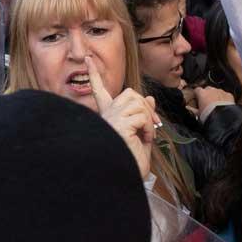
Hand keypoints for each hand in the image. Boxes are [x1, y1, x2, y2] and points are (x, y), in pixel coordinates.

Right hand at [89, 55, 158, 178]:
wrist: (121, 181)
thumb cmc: (130, 163)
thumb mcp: (141, 137)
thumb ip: (144, 117)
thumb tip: (149, 98)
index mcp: (107, 119)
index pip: (99, 92)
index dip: (94, 75)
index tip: (88, 60)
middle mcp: (105, 116)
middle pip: (130, 93)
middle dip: (145, 106)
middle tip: (153, 126)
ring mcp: (111, 119)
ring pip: (137, 101)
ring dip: (148, 119)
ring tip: (145, 137)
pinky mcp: (118, 124)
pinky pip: (142, 115)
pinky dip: (149, 127)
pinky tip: (144, 139)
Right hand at [193, 85, 234, 114]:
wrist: (222, 117)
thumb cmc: (208, 115)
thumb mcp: (198, 114)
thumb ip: (192, 109)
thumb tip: (187, 108)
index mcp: (202, 93)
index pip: (197, 90)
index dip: (197, 94)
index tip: (197, 99)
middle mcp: (211, 90)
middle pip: (208, 89)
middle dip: (207, 94)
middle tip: (207, 103)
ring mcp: (220, 91)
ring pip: (217, 92)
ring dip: (216, 96)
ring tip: (216, 105)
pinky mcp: (228, 95)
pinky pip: (226, 95)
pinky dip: (225, 99)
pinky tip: (224, 105)